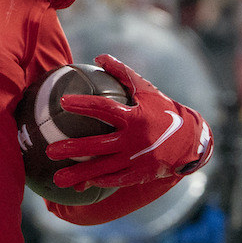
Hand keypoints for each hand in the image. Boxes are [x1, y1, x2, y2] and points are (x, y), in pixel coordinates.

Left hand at [46, 54, 212, 189]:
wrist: (191, 141)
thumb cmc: (163, 110)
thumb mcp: (147, 90)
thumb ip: (123, 73)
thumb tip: (99, 57)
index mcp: (135, 117)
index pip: (105, 109)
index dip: (84, 105)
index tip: (63, 102)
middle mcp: (135, 140)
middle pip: (98, 145)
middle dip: (73, 148)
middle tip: (50, 151)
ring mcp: (137, 160)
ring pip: (103, 169)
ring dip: (79, 175)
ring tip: (56, 179)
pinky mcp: (141, 174)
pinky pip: (115, 180)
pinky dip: (97, 182)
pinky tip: (79, 186)